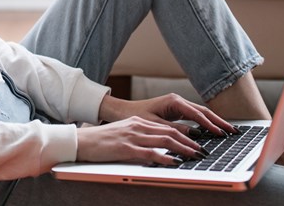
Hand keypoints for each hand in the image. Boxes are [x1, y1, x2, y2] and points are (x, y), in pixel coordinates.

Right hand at [75, 116, 204, 164]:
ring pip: (164, 140)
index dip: (185, 135)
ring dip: (183, 149)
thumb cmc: (101, 141)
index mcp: (138, 122)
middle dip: (189, 142)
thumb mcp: (123, 134)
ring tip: (195, 156)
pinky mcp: (126, 148)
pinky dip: (165, 157)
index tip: (197, 143)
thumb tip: (158, 147)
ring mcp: (132, 136)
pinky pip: (150, 153)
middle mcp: (138, 126)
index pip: (167, 127)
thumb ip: (140, 137)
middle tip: (202, 151)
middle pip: (170, 132)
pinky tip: (175, 162)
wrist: (81, 141)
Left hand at [98, 93, 238, 140]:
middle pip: (204, 111)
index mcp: (174, 102)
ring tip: (229, 132)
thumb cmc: (135, 116)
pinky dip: (205, 123)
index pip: (197, 114)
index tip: (222, 134)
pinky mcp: (176, 110)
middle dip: (219, 121)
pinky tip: (214, 131)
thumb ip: (174, 130)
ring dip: (214, 122)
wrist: (122, 111)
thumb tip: (194, 136)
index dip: (211, 125)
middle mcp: (178, 101)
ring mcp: (178, 105)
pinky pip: (195, 117)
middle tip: (234, 132)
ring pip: (201, 114)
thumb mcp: (154, 125)